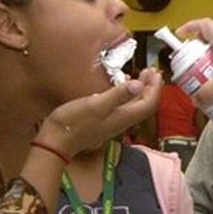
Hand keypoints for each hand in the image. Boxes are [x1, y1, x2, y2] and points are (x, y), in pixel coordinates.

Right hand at [37, 67, 163, 158]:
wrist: (57, 141)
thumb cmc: (74, 122)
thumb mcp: (96, 104)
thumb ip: (118, 95)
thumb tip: (139, 84)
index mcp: (123, 117)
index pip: (148, 103)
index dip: (155, 88)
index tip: (155, 72)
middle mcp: (122, 121)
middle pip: (144, 105)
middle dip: (150, 88)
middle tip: (150, 71)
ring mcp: (113, 122)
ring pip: (134, 106)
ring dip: (140, 91)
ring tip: (141, 76)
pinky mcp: (104, 121)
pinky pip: (122, 107)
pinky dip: (126, 95)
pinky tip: (120, 87)